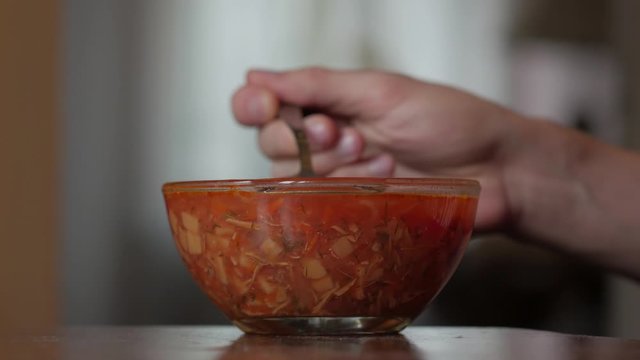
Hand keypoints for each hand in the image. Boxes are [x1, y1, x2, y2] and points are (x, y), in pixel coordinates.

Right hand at [232, 68, 518, 230]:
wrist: (495, 170)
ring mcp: (335, 179)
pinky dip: (349, 191)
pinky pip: (319, 209)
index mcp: (327, 102)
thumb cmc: (447, 120)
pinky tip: (387, 181)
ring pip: (292, 179)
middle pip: (269, 144)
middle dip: (307, 140)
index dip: (253, 105)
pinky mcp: (348, 213)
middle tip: (354, 135)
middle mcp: (323, 141)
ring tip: (385, 159)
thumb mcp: (381, 91)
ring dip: (336, 166)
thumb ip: (317, 85)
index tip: (268, 106)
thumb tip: (254, 75)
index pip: (261, 105)